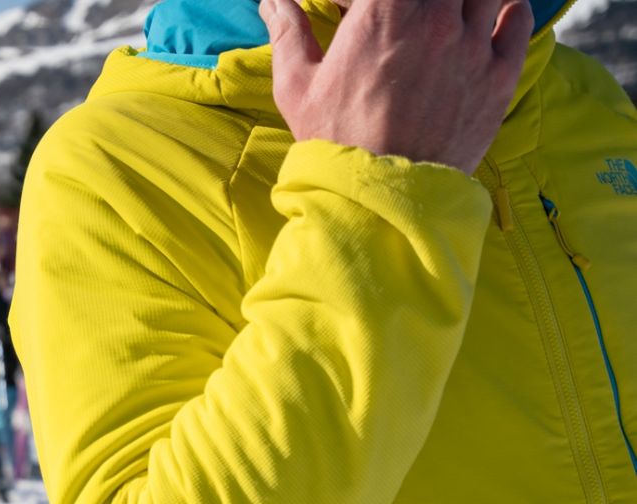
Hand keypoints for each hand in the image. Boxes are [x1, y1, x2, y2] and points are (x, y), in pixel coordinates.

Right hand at [262, 0, 532, 174]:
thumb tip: (272, 1)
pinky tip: (491, 16)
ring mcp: (472, 43)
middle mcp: (435, 17)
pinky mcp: (499, 74)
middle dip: (407, 1)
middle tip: (395, 18)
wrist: (380, 198)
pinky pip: (517, 19)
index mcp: (382, 11)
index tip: (342, 10)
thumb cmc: (334, 141)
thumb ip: (288, 31)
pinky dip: (507, 10)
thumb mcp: (297, 85)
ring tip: (440, 14)